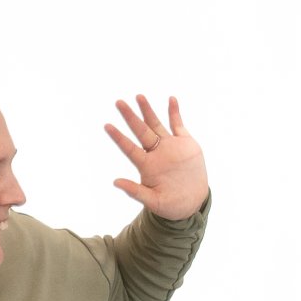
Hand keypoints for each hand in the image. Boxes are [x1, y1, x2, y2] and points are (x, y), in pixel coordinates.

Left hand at [104, 96, 207, 219]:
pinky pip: (178, 124)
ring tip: (138, 96)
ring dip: (147, 110)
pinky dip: (175, 112)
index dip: (119, 138)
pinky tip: (171, 99)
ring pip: (156, 124)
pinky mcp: (185, 143)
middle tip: (118, 102)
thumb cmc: (170, 204)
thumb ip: (136, 192)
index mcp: (146, 165)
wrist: (193, 201)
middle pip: (140, 131)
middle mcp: (155, 152)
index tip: (107, 126)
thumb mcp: (154, 201)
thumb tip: (115, 182)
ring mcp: (170, 146)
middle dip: (130, 117)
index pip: (129, 148)